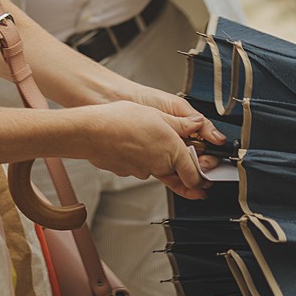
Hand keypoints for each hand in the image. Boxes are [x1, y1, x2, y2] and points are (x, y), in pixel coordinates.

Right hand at [80, 101, 216, 199]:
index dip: (202, 179)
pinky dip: (137, 157)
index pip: (194, 176)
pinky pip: (139, 165)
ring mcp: (143, 170)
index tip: (205, 181)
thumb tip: (197, 124)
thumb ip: (181, 123)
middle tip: (166, 142)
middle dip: (175, 161)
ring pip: (156, 167)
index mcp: (172, 149)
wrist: (90, 132)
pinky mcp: (128, 172)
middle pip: (175, 171)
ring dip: (154, 156)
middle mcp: (160, 164)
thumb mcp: (156, 114)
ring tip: (142, 135)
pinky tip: (129, 142)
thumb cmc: (120, 120)